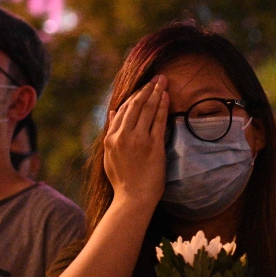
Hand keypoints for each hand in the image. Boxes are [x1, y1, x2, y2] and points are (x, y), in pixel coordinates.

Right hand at [103, 76, 168, 204]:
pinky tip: (166, 96)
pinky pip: (158, 120)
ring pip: (147, 110)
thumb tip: (112, 111)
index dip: (134, 96)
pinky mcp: (153, 145)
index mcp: (111, 139)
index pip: (122, 110)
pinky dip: (162, 106)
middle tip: (156, 78)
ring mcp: (138, 140)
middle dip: (146, 89)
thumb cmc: (123, 180)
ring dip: (155, 93)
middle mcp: (123, 136)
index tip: (143, 88)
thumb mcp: (109, 156)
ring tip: (163, 81)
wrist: (133, 198)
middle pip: (135, 106)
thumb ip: (110, 132)